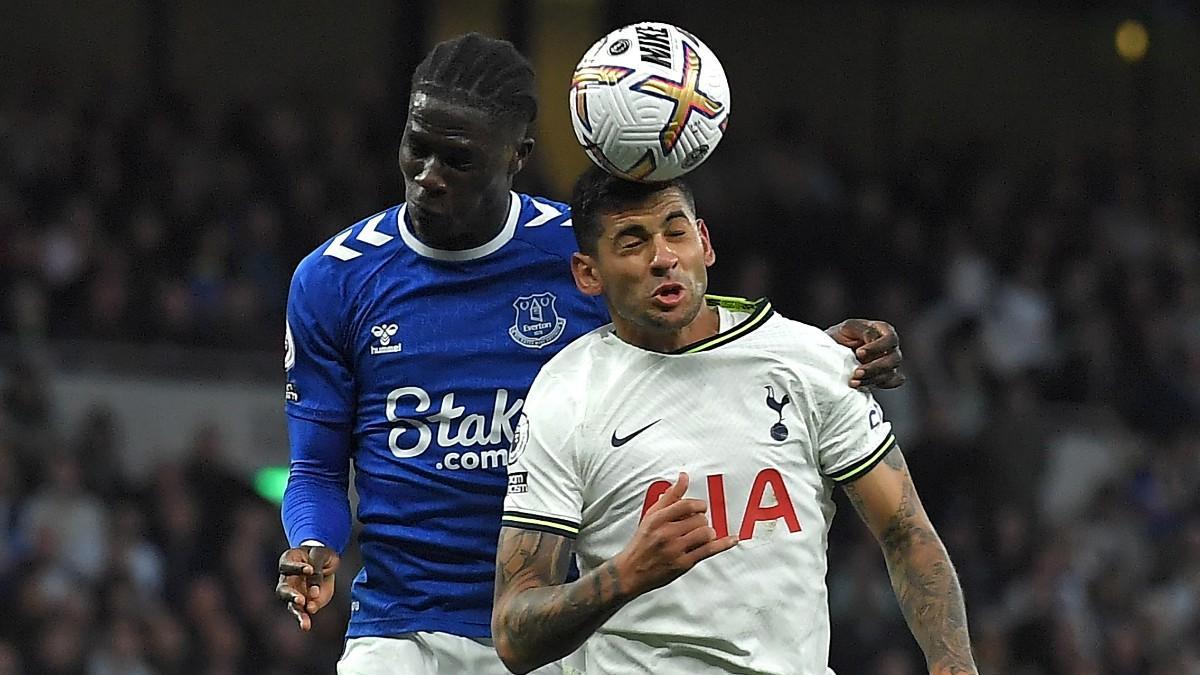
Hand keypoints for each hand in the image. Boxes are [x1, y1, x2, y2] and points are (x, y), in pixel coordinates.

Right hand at [276, 545, 339, 630]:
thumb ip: (317, 570)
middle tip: (301, 599)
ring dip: (297, 613)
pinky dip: (304, 619)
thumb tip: (313, 593)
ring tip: (304, 622)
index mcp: (288, 561)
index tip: (309, 569)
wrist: (328, 562)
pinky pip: (301, 613)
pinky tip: (306, 625)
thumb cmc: (321, 554)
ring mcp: (294, 592)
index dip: (296, 569)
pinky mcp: (305, 603)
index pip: (286, 566)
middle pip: (283, 590)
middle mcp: (287, 579)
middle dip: (291, 596)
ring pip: (291, 605)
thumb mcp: (321, 555)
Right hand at [613, 473, 736, 597]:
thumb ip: (669, 496)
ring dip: (708, 532)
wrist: (631, 570)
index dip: (699, 505)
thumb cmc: (642, 542)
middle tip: (696, 524)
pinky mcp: (683, 564)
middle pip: (699, 519)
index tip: (701, 507)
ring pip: (706, 533)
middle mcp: (666, 533)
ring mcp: (675, 549)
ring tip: (701, 534)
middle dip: (701, 520)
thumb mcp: (651, 516)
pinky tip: (732, 540)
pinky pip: (709, 551)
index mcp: (658, 519)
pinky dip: (723, 544)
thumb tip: (683, 477)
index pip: (686, 505)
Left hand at [826, 319, 904, 388]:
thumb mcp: (848, 327)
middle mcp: (890, 347)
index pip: (889, 339)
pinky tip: (863, 386)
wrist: (831, 351)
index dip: (876, 347)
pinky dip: (878, 385)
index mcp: (884, 330)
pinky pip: (891, 383)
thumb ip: (863, 331)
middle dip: (874, 367)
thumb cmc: (841, 335)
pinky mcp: (885, 376)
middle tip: (857, 372)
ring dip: (872, 379)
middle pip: (893, 359)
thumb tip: (872, 340)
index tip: (859, 352)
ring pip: (890, 374)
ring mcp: (890, 362)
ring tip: (854, 382)